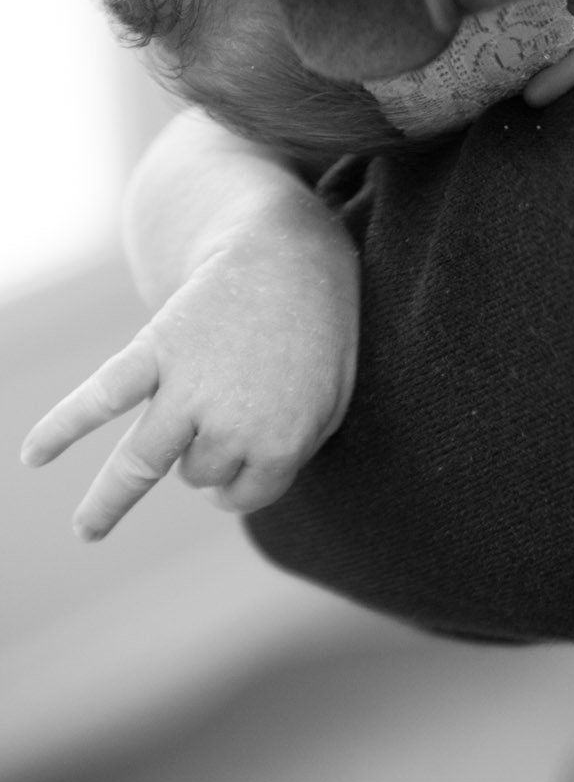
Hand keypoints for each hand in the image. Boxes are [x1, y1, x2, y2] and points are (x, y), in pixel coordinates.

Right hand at [20, 215, 358, 539]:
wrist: (290, 251)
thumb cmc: (317, 327)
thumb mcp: (333, 396)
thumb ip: (293, 446)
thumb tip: (233, 485)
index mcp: (282, 439)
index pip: (248, 492)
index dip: (250, 475)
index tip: (254, 445)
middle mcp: (231, 421)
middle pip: (201, 475)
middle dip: (209, 462)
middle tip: (218, 445)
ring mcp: (189, 386)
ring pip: (143, 461)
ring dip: (110, 500)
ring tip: (86, 530)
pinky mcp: (156, 350)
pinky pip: (102, 395)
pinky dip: (62, 425)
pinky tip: (33, 455)